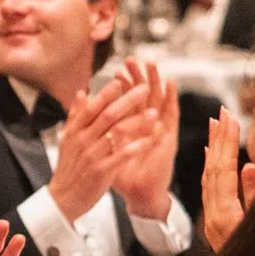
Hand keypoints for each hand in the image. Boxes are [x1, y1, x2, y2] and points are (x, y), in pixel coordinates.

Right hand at [47, 67, 156, 223]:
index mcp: (75, 130)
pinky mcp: (101, 171)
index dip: (108, 93)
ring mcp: (92, 155)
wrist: (63, 198)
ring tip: (154, 113)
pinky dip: (135, 146)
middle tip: (145, 89)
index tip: (122, 80)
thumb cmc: (69, 168)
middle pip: (108, 115)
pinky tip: (149, 140)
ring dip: (137, 122)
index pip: (93, 106)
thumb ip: (76, 116)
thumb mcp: (67, 140)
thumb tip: (82, 93)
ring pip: (117, 133)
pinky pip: (121, 155)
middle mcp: (83, 140)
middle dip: (128, 100)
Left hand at [107, 58, 179, 222]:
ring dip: (155, 82)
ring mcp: (159, 131)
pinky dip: (171, 99)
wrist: (139, 195)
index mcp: (131, 129)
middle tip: (132, 60)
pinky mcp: (169, 138)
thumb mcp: (105, 150)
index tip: (117, 70)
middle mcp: (146, 127)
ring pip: (158, 100)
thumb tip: (83, 115)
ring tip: (151, 64)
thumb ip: (96, 132)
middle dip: (138, 78)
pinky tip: (170, 84)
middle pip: (143, 97)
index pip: (127, 102)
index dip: (123, 86)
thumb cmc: (122, 175)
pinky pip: (172, 115)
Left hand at [201, 106, 254, 249]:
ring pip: (209, 180)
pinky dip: (214, 170)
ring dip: (215, 151)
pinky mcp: (217, 227)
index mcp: (226, 218)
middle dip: (218, 140)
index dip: (227, 142)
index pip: (223, 171)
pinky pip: (211, 191)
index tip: (231, 116)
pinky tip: (218, 156)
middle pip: (212, 171)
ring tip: (218, 126)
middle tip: (222, 112)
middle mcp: (214, 220)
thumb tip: (249, 166)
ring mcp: (213, 224)